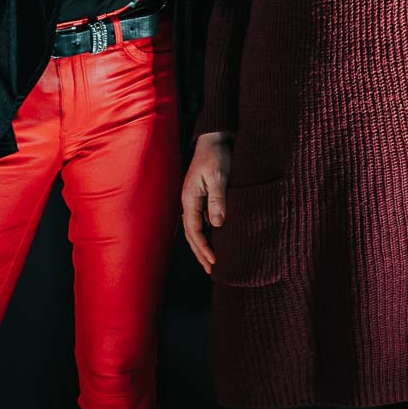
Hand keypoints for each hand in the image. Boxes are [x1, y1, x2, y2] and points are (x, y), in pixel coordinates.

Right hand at [180, 131, 232, 274]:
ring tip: (209, 261)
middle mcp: (188, 201)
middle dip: (200, 252)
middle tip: (211, 269)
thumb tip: (217, 224)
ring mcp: (192, 199)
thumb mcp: (219, 176)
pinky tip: (212, 240)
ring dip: (200, 245)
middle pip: (190, 233)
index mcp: (190, 197)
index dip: (203, 247)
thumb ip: (218, 199)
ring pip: (193, 228)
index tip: (214, 260)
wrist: (214, 138)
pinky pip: (199, 221)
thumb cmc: (217, 155)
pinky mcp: (199, 196)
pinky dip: (204, 234)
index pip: (194, 230)